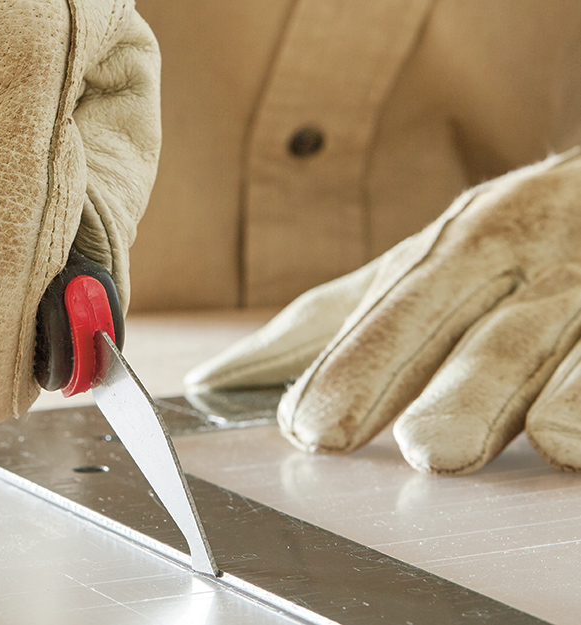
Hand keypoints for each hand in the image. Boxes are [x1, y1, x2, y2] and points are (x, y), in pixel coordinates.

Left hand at [188, 149, 580, 474]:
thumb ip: (331, 324)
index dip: (352, 367)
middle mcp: (527, 264)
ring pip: (544, 346)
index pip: (396, 311)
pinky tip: (570, 440)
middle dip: (418, 377)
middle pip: (465, 327)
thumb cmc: (514, 241)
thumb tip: (217, 378)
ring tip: (460, 447)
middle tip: (382, 437)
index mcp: (461, 248)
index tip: (308, 425)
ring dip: (497, 398)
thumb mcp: (422, 265)